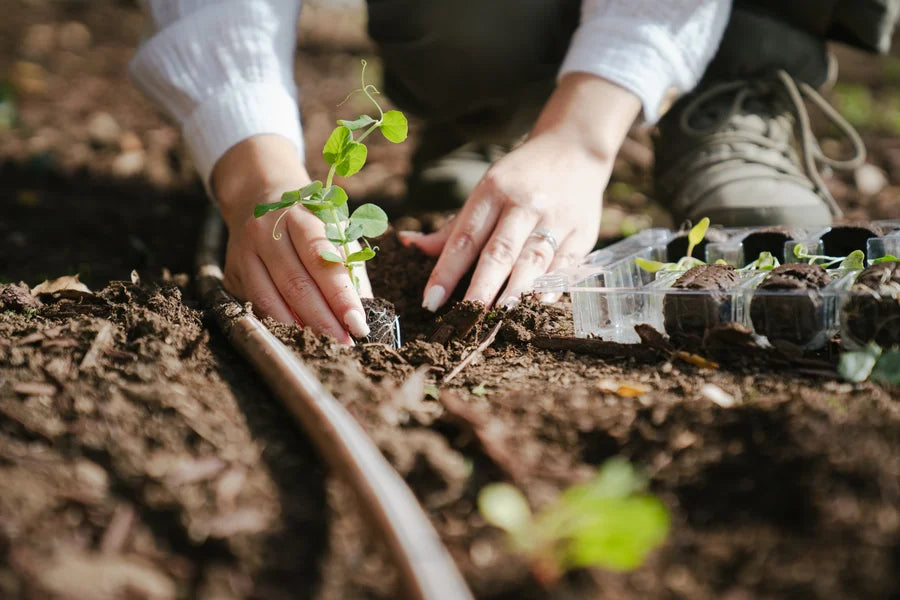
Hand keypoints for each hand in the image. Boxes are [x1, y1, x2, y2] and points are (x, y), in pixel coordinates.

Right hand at [212, 135, 370, 344]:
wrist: (259, 197)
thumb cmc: (309, 222)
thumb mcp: (334, 230)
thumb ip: (350, 266)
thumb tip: (364, 310)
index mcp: (300, 216)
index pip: (321, 259)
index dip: (340, 295)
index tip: (359, 324)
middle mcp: (267, 231)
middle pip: (295, 283)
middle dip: (323, 320)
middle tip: (345, 344)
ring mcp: (244, 251)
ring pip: (269, 299)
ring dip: (299, 328)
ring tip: (325, 345)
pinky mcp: (231, 271)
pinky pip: (254, 305)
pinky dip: (277, 324)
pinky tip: (298, 336)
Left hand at [399, 74, 641, 309]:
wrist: (575, 147)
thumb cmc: (519, 178)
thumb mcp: (484, 192)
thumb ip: (452, 228)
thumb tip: (408, 244)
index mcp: (491, 191)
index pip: (464, 238)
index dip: (446, 272)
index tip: (430, 303)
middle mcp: (522, 204)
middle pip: (498, 251)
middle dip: (481, 288)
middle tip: (465, 319)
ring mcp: (554, 217)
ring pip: (533, 257)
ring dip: (517, 288)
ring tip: (502, 315)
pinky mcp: (582, 231)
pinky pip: (566, 260)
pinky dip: (554, 282)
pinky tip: (541, 302)